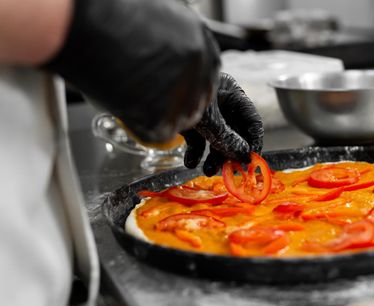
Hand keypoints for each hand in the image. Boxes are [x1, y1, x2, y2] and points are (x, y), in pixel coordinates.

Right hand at [43, 0, 219, 143]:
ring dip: (159, 117)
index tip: (178, 91)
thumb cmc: (106, 16)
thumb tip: (170, 62)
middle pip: (197, 100)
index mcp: (198, 38)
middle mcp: (197, 64)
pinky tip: (126, 106)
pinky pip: (158, 132)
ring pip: (179, 120)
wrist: (78, 25)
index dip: (190, 85)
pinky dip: (142, 127)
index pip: (207, 73)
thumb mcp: (156, 20)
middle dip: (177, 104)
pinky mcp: (161, 115)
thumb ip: (173, 45)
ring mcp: (181, 90)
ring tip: (132, 98)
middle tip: (153, 101)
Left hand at [182, 72, 263, 175]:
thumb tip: (244, 156)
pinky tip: (190, 163)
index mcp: (231, 94)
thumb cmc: (180, 92)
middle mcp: (220, 102)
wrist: (144, 84)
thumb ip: (226, 138)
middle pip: (234, 132)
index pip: (251, 121)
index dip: (253, 142)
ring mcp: (203, 112)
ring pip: (215, 138)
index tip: (251, 162)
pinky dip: (194, 152)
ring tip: (207, 171)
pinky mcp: (187, 120)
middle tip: (230, 172)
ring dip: (213, 156)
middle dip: (230, 153)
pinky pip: (197, 139)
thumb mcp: (208, 118)